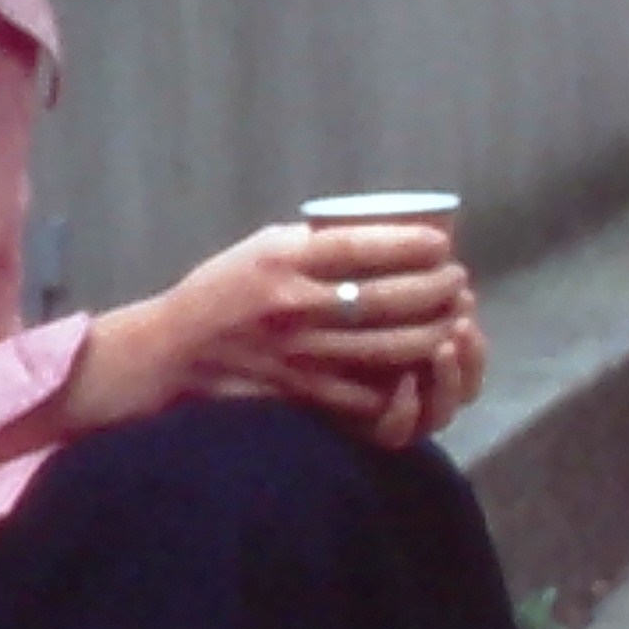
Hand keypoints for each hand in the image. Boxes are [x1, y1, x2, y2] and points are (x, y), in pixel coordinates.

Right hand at [66, 218, 474, 443]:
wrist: (171, 353)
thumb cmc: (220, 291)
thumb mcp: (260, 248)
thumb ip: (315, 244)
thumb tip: (386, 235)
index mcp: (283, 260)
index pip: (364, 247)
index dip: (414, 244)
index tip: (441, 244)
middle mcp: (294, 306)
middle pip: (389, 298)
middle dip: (437, 289)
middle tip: (457, 281)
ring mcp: (301, 354)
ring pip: (390, 346)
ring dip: (434, 331)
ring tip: (451, 318)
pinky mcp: (303, 393)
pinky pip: (369, 391)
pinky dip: (405, 378)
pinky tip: (421, 364)